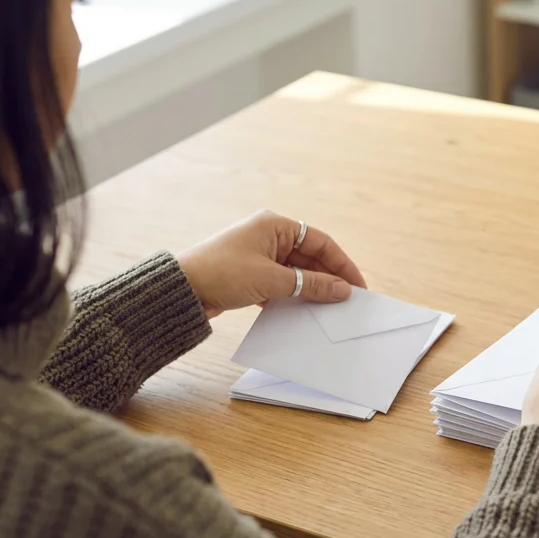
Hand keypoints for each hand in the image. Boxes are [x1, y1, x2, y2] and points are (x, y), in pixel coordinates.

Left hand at [177, 210, 366, 318]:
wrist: (181, 289)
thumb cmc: (222, 274)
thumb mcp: (272, 280)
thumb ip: (311, 284)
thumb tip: (342, 290)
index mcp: (275, 225)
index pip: (321, 242)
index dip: (342, 264)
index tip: (357, 286)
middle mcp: (269, 236)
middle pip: (310, 257)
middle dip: (329, 278)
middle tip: (347, 301)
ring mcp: (259, 255)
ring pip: (296, 272)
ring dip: (311, 289)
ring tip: (329, 309)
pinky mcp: (251, 274)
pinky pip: (281, 283)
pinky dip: (293, 296)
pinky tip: (304, 312)